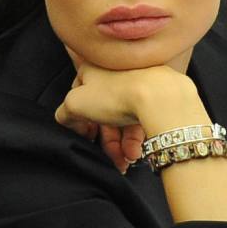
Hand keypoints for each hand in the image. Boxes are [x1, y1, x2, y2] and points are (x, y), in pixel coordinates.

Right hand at [55, 50, 210, 171]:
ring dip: (121, 144)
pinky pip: (141, 118)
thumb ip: (64, 113)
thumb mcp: (76, 103)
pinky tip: (136, 152)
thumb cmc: (118, 93)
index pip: (80, 96)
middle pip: (103, 112)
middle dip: (106, 139)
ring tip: (127, 159)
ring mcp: (138, 82)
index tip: (86, 137)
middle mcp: (116, 73)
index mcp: (94, 68)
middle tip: (110, 157)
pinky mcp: (156, 94)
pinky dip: (136, 137)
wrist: (161, 96)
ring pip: (123, 118)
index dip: (80, 120)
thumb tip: (67, 120)